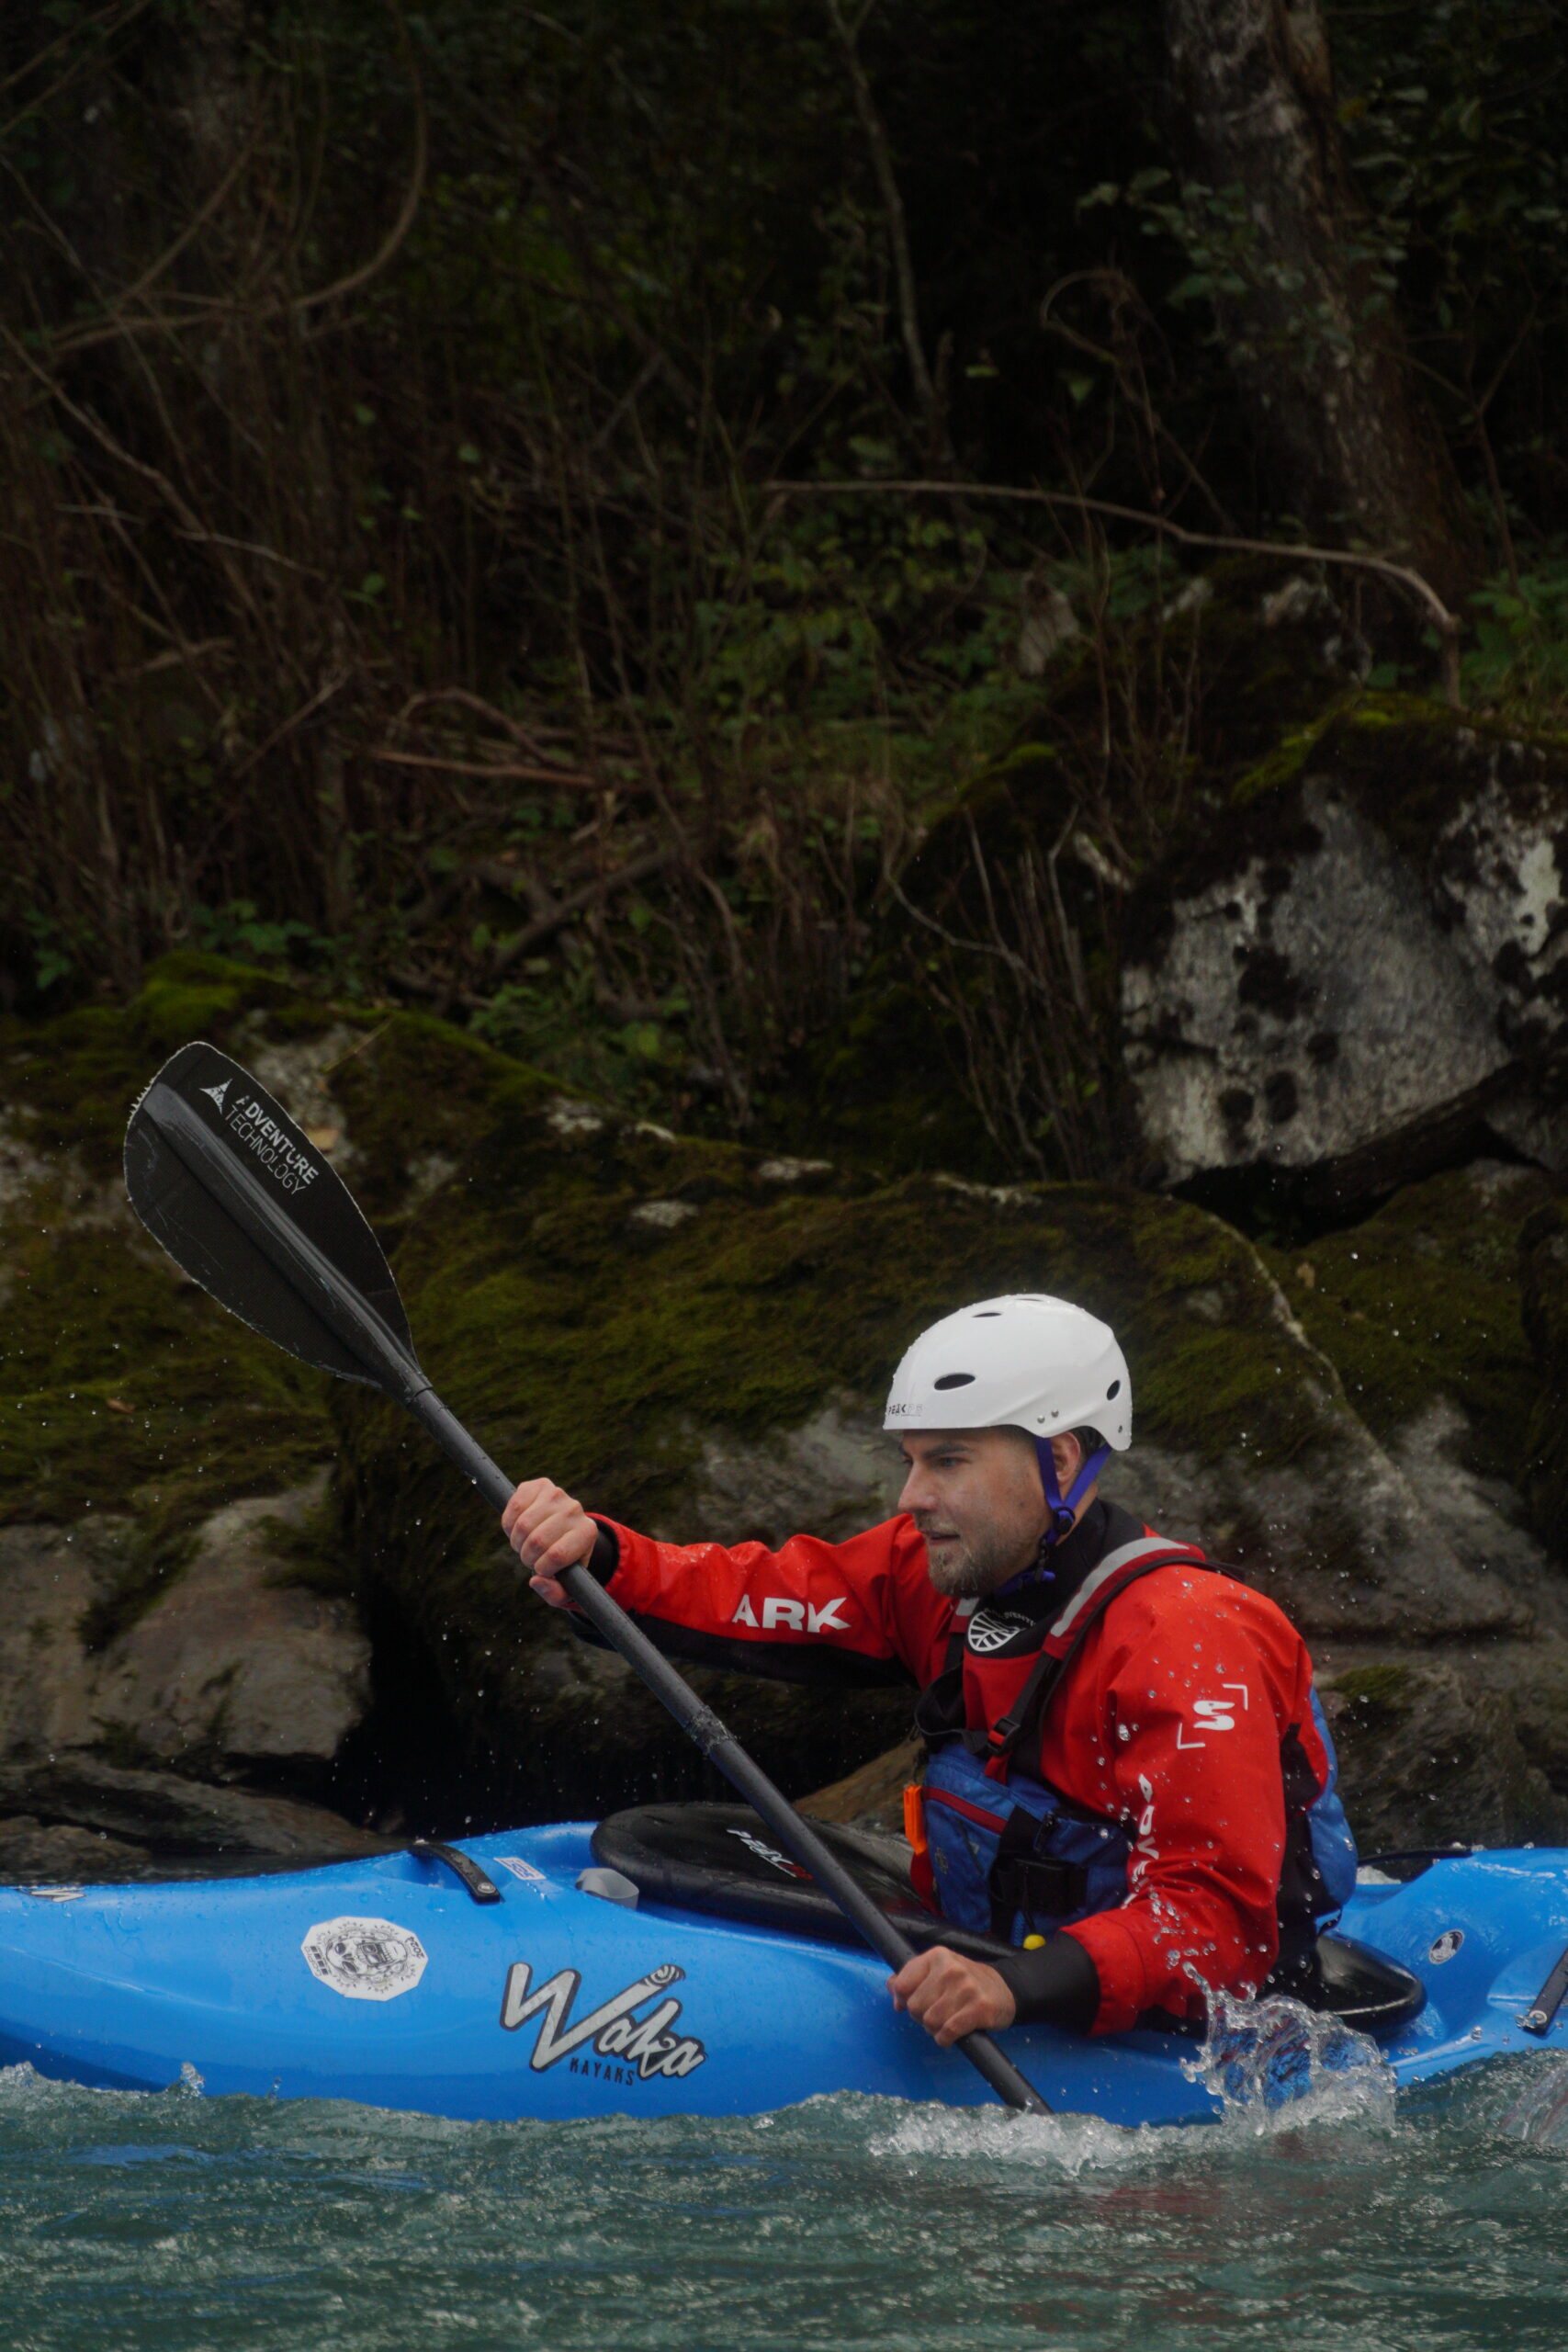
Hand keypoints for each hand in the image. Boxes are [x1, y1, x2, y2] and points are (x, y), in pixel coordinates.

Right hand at [501, 1477, 597, 1604]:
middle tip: (531, 1557)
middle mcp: (575, 1510)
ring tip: (524, 1544)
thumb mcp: (567, 1584)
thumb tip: (537, 1581)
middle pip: (537, 1540)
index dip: (542, 1568)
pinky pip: (514, 1506)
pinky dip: (509, 1523)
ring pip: (523, 1525)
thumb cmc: (566, 1562)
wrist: (565, 1530)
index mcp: (587, 1533)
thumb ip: (555, 1593)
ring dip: (517, 1541)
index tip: (542, 1570)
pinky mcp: (539, 1485)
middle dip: (527, 1556)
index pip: (557, 1555)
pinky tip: (517, 1529)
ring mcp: (557, 1494)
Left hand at [889, 1946, 1016, 2046]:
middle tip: (935, 2014)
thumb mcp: (937, 1970)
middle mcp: (951, 1968)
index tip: (910, 2004)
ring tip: (945, 2023)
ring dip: (934, 2029)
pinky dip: (944, 2039)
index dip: (902, 2001)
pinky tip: (950, 2035)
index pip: (902, 1985)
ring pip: (930, 2021)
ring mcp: (966, 1988)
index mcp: (937, 1956)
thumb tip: (892, 1989)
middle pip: (914, 2007)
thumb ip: (911, 1976)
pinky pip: (948, 2032)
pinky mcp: (979, 2008)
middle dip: (921, 2017)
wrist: (1004, 1989)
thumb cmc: (964, 1982)